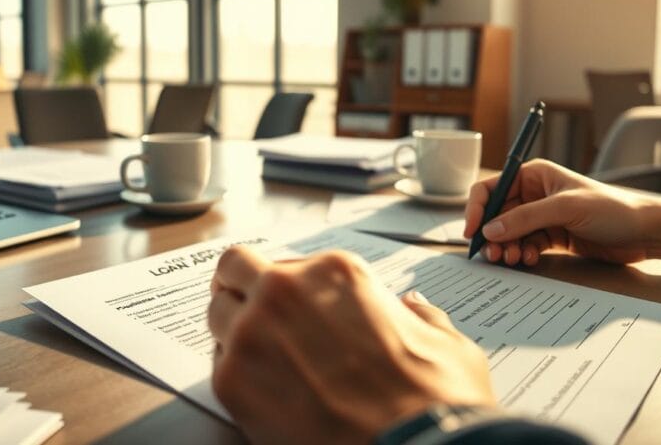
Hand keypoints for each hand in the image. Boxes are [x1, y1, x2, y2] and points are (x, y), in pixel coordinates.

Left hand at [208, 245, 495, 444]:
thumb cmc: (435, 400)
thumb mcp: (446, 342)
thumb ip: (422, 316)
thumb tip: (413, 309)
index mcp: (336, 272)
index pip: (285, 261)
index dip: (286, 285)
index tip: (289, 304)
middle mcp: (286, 290)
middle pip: (235, 268)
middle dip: (238, 285)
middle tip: (245, 307)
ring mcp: (253, 332)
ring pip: (215, 312)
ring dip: (230, 328)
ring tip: (254, 356)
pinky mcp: (232, 380)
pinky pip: (214, 364)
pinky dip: (232, 373)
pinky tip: (259, 391)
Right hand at [463, 159, 655, 266]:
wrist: (645, 232)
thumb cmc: (613, 209)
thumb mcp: (565, 208)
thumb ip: (526, 218)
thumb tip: (491, 230)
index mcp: (534, 175)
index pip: (492, 187)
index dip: (477, 208)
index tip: (473, 230)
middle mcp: (534, 194)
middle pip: (497, 214)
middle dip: (493, 235)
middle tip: (493, 255)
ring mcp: (542, 216)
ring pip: (510, 233)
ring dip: (507, 247)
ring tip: (512, 260)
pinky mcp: (552, 236)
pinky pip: (526, 245)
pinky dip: (522, 253)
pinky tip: (529, 259)